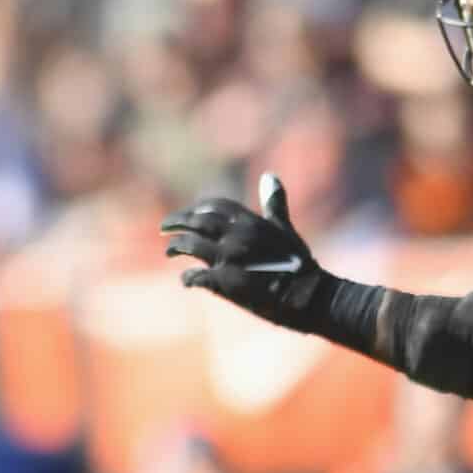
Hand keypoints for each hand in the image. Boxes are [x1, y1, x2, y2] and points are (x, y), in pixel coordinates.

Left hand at [160, 173, 331, 328]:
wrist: (308, 296)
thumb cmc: (298, 263)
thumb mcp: (285, 228)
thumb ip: (274, 203)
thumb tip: (269, 175)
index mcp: (251, 222)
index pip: (214, 206)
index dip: (197, 209)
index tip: (188, 215)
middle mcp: (237, 236)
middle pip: (196, 222)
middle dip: (176, 222)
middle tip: (164, 228)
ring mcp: (229, 258)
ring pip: (189, 246)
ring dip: (175, 247)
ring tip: (170, 252)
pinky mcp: (225, 283)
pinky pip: (195, 276)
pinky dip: (187, 278)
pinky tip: (186, 281)